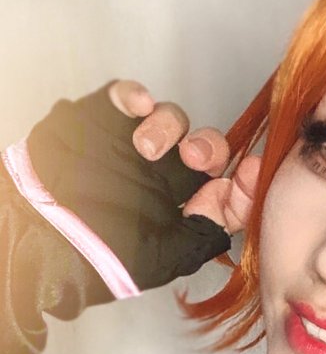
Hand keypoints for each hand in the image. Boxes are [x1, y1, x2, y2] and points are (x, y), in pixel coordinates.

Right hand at [25, 79, 258, 290]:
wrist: (47, 239)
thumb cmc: (105, 255)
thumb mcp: (168, 256)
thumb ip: (206, 231)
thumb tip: (231, 199)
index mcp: (187, 207)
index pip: (229, 186)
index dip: (245, 179)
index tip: (251, 173)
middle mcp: (167, 175)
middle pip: (206, 147)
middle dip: (209, 148)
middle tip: (194, 157)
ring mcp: (136, 146)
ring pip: (172, 120)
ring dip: (169, 128)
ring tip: (148, 149)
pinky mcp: (105, 122)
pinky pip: (126, 97)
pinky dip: (136, 97)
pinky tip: (137, 108)